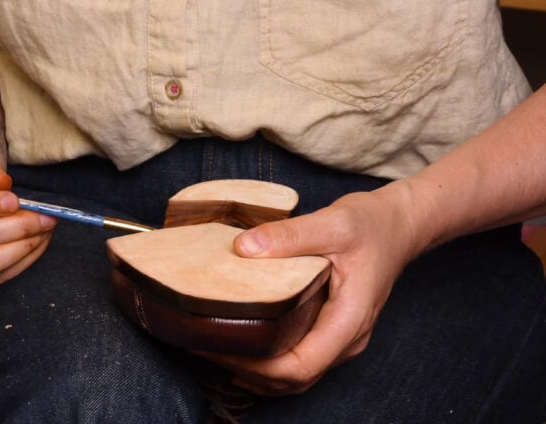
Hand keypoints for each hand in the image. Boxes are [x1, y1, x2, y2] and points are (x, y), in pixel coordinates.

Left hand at [196, 186, 422, 394]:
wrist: (398, 226)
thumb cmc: (372, 224)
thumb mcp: (333, 222)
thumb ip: (289, 235)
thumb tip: (242, 248)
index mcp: (349, 320)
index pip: (300, 365)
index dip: (255, 365)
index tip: (218, 346)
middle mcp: (346, 339)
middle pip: (292, 379)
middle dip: (245, 369)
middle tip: (202, 344)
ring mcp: (339, 339)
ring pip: (293, 376)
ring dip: (252, 369)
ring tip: (212, 344)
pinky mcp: (330, 331)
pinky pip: (295, 358)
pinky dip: (265, 358)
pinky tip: (238, 339)